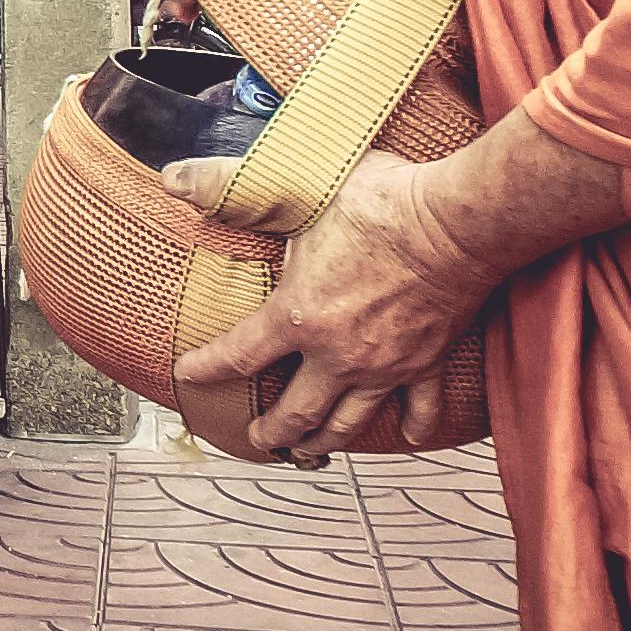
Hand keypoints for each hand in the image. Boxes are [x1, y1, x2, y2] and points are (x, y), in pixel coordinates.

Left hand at [162, 153, 484, 460]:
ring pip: (349, 422)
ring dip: (324, 441)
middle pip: (295, 412)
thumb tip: (172, 178)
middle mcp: (338, 354)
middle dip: (271, 432)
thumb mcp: (297, 187)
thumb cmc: (379, 202)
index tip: (187, 375)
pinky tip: (410, 438)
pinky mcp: (429, 362)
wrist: (457, 223)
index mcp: (299, 315)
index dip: (206, 367)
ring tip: (309, 453)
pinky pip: (421, 407)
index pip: (238, 353)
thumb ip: (228, 185)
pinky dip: (415, 426)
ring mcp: (386, 365)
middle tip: (257, 440)